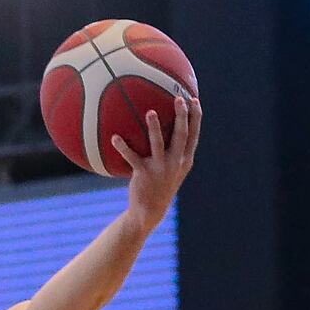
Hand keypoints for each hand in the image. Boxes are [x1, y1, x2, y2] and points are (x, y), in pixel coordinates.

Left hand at [112, 93, 200, 222]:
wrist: (150, 211)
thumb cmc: (160, 185)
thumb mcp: (172, 169)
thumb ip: (173, 151)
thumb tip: (166, 126)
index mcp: (184, 160)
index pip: (194, 135)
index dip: (196, 117)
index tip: (194, 99)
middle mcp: (175, 163)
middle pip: (182, 135)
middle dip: (182, 116)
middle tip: (179, 98)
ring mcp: (160, 169)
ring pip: (159, 145)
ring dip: (155, 128)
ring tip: (150, 112)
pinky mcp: (144, 174)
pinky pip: (132, 158)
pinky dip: (123, 147)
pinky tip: (114, 137)